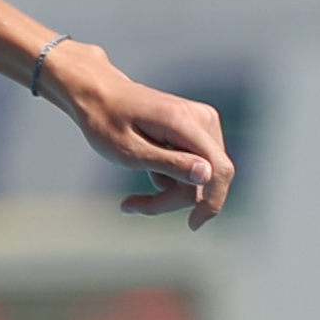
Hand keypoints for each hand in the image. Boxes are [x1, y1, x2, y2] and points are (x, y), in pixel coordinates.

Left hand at [45, 46, 234, 228]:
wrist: (100, 94)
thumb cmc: (106, 122)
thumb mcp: (129, 151)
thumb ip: (169, 163)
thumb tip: (207, 176)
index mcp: (186, 122)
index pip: (219, 168)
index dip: (212, 201)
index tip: (193, 225)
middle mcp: (203, 119)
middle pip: (207, 177)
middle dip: (174, 198)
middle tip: (132, 206)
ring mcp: (203, 123)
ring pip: (201, 175)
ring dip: (170, 190)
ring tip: (134, 194)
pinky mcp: (198, 130)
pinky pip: (195, 165)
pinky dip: (172, 178)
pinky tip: (148, 171)